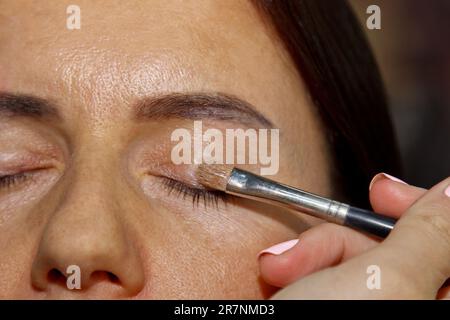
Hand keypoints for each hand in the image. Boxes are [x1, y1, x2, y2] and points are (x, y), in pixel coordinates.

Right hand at [258, 174, 449, 298]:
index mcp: (434, 302)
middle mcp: (402, 302)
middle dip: (342, 233)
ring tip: (277, 269)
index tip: (384, 191)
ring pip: (349, 254)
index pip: (446, 239)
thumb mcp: (384, 280)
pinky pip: (320, 268)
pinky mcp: (326, 302)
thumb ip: (429, 234)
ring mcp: (363, 304)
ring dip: (307, 253)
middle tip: (319, 223)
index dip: (418, 208)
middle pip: (388, 245)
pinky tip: (273, 275)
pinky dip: (293, 267)